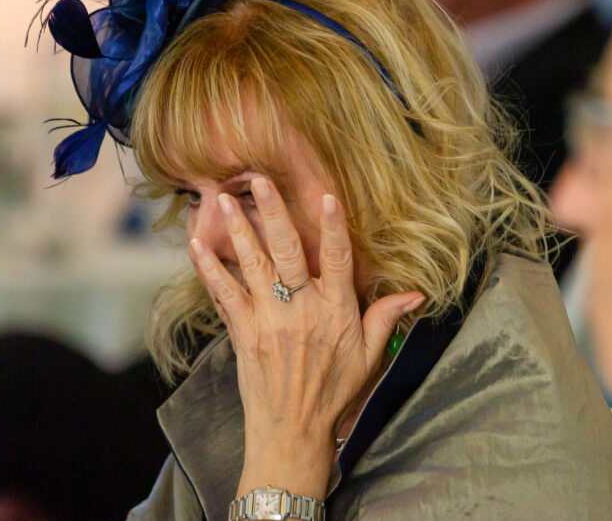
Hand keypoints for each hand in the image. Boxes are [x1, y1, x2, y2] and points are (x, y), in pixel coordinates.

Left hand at [188, 177, 423, 498]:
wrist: (293, 431)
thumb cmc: (334, 393)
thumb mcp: (369, 356)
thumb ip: (385, 318)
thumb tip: (415, 293)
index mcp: (336, 312)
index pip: (339, 261)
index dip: (334, 228)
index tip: (327, 196)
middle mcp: (302, 310)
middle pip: (289, 253)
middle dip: (273, 213)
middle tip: (259, 181)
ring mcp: (270, 320)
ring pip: (253, 266)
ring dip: (237, 231)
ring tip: (221, 200)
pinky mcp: (244, 332)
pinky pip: (224, 294)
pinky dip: (209, 269)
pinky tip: (196, 245)